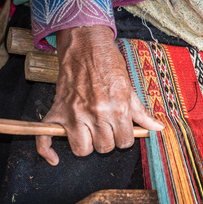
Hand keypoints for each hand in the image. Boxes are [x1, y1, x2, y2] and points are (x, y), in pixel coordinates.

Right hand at [36, 26, 163, 165]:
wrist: (85, 45)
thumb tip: (157, 128)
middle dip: (107, 141)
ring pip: (81, 149)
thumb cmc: (109, 64)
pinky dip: (47, 151)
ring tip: (89, 132)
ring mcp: (74, 114)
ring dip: (86, 145)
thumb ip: (141, 112)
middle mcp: (96, 114)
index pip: (124, 142)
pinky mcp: (56, 111)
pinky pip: (45, 139)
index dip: (124, 138)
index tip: (121, 131)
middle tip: (106, 128)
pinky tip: (54, 158)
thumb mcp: (129, 88)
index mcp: (117, 109)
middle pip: (104, 148)